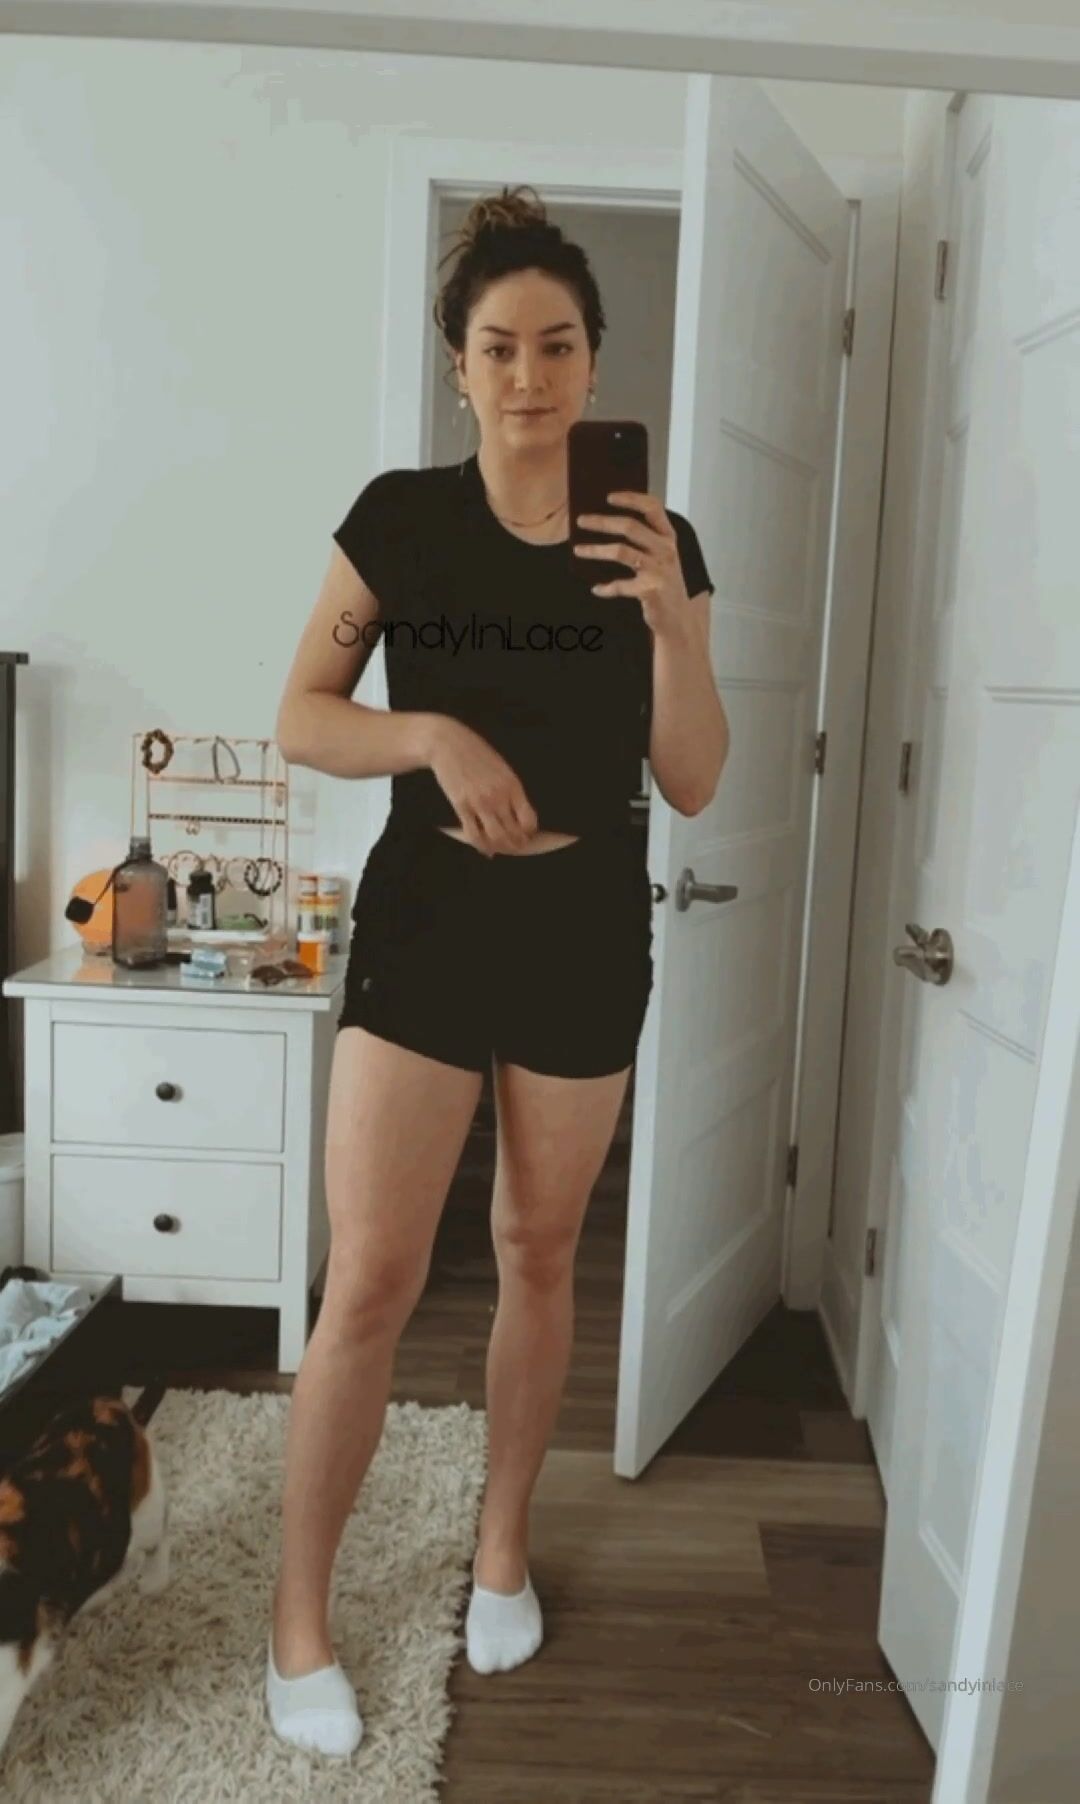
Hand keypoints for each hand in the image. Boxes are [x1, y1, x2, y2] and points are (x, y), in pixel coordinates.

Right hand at [427, 718, 537, 855]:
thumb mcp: (502, 768)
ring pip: (495, 837)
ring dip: (500, 847)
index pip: (528, 819)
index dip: (529, 831)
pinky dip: (480, 845)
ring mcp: (479, 802)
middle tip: (516, 847)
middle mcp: (498, 796)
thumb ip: (511, 789)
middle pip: (513, 832)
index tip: (527, 834)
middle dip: (516, 844)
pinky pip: (473, 833)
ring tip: (501, 849)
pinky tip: (483, 847)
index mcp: (512, 785)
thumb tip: (516, 811)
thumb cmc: (476, 753)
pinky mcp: (461, 806)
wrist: (448, 744)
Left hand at [574, 490, 687, 635]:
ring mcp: (659, 570)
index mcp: (668, 537)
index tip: (609, 497)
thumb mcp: (661, 555)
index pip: (652, 508)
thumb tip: (608, 521)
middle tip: (581, 521)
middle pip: (630, 527)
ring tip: (578, 550)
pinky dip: (606, 588)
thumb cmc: (664, 582)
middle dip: (602, 522)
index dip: (631, 499)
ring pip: (621, 551)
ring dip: (596, 550)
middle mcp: (665, 550)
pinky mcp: (650, 590)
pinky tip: (597, 589)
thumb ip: (645, 538)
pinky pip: (621, 585)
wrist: (678, 617)